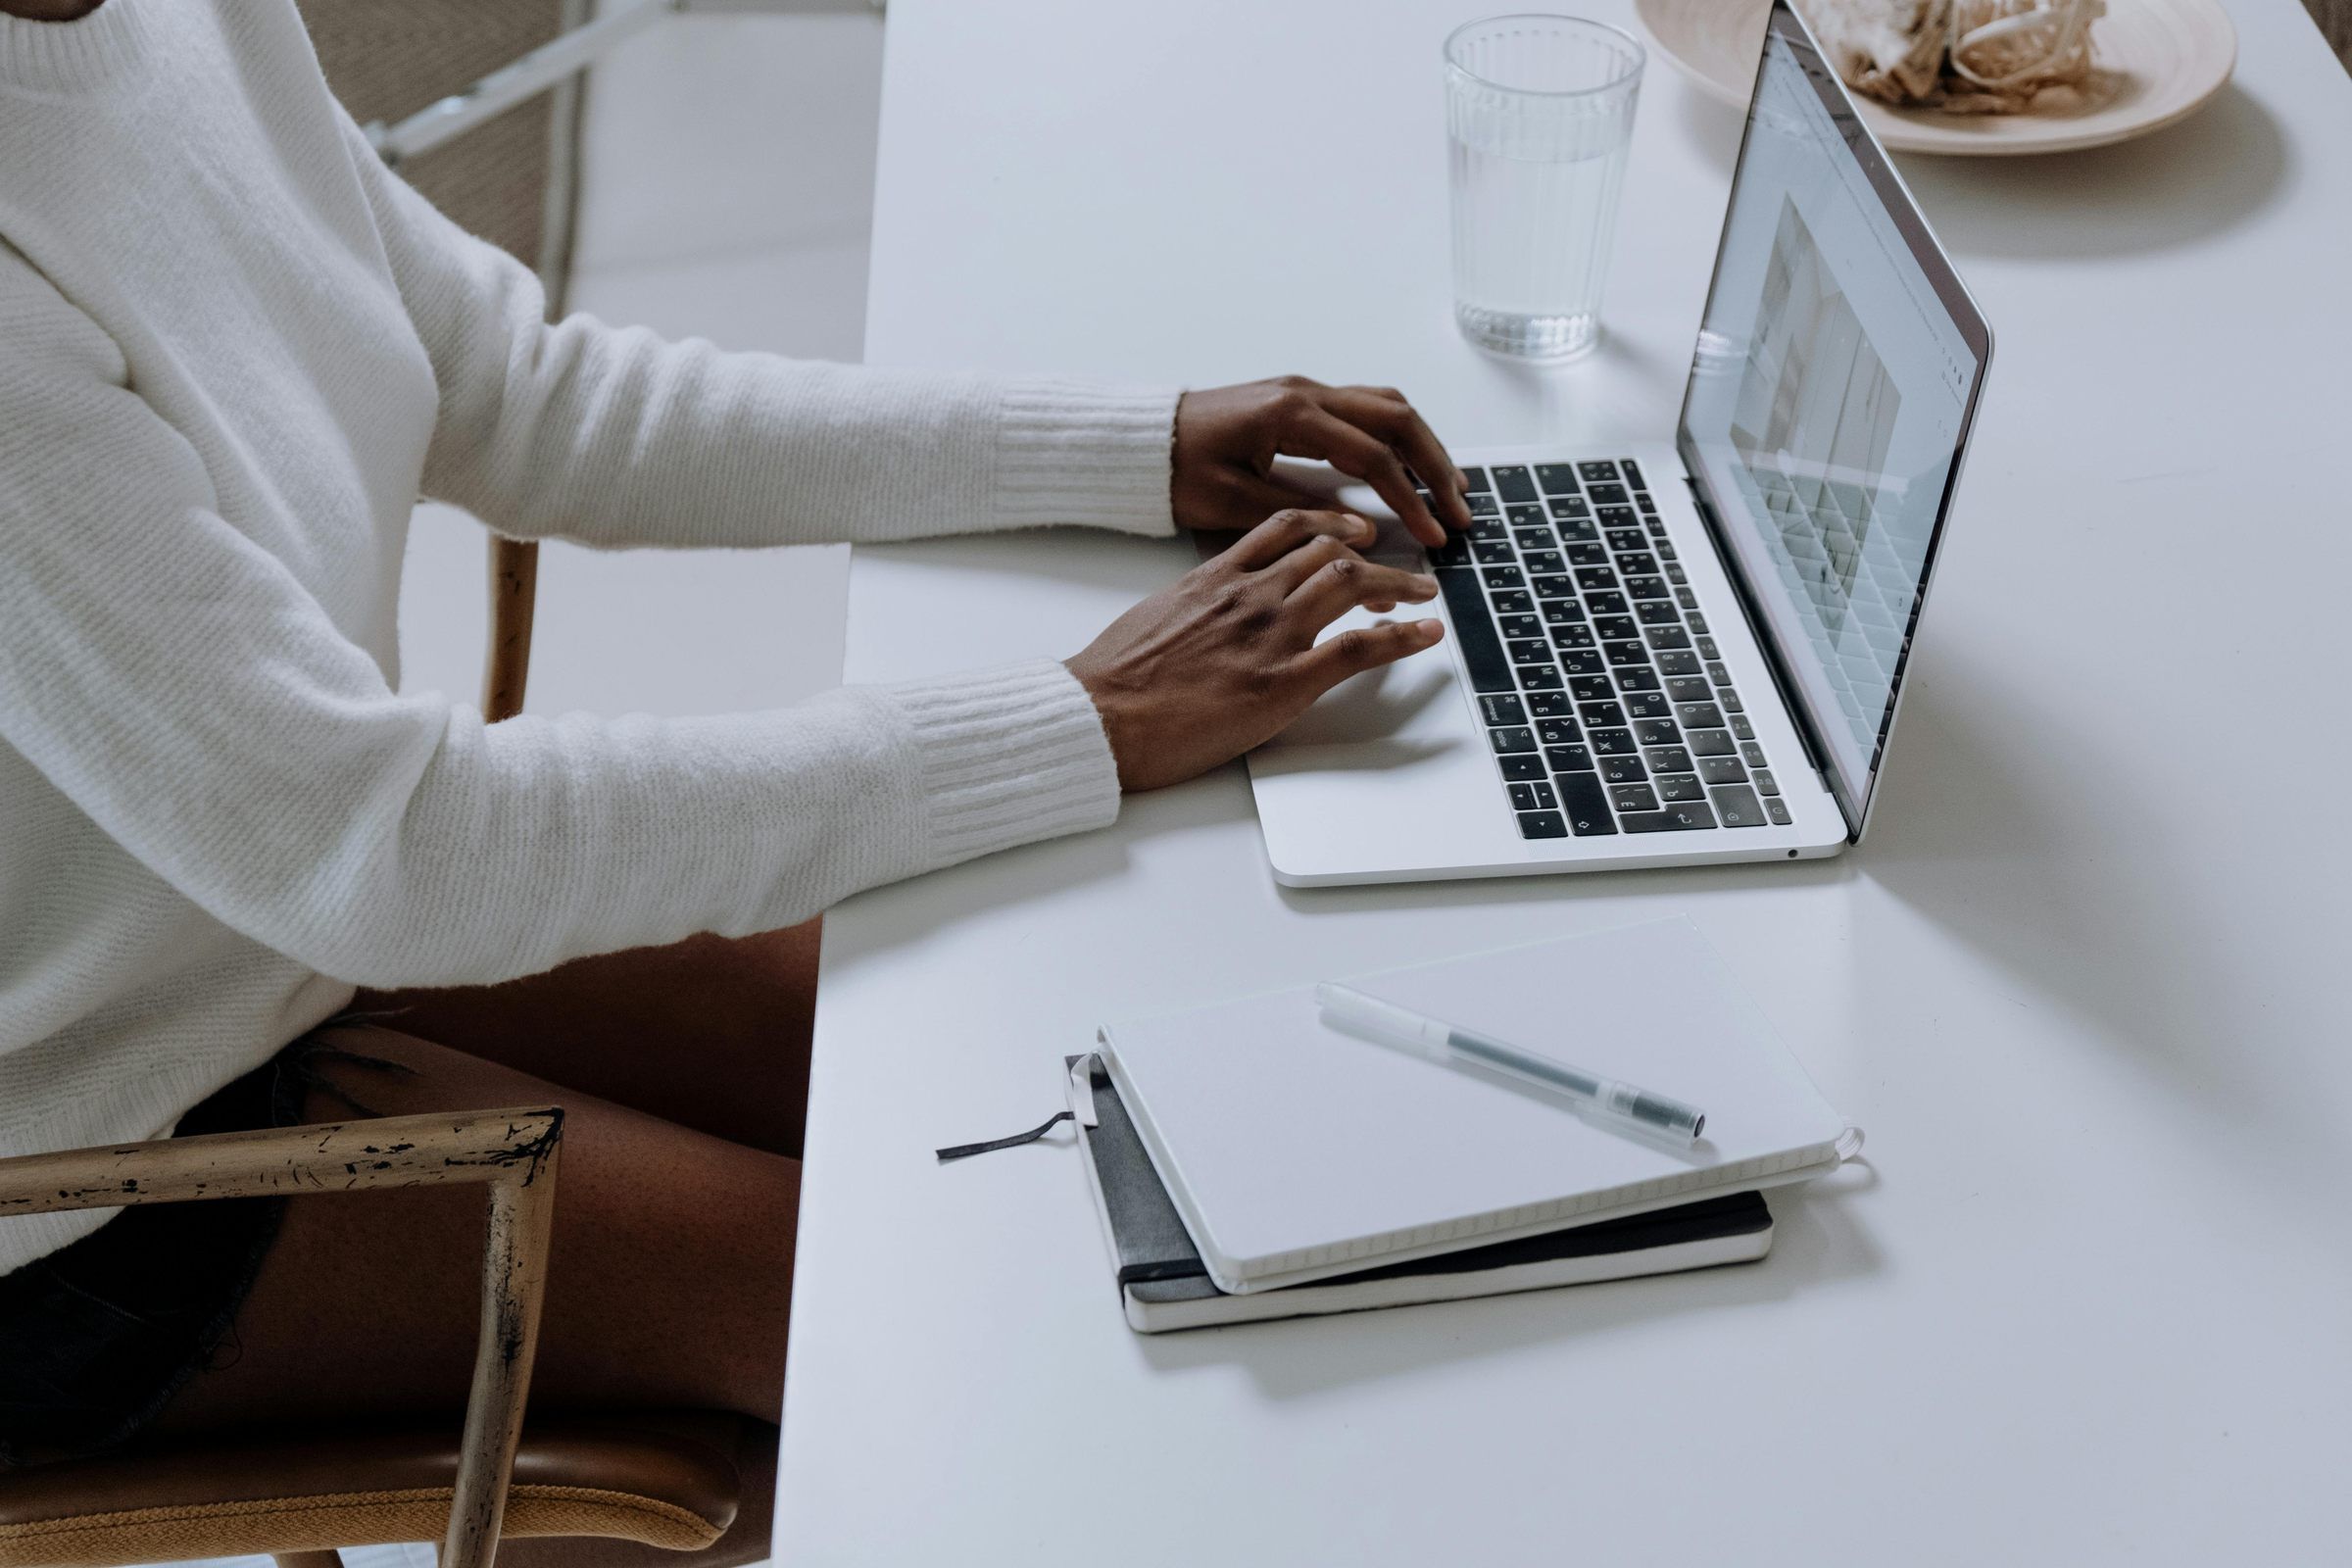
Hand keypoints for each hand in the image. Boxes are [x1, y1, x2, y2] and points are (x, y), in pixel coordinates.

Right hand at [1066, 509, 1444, 791]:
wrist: (1100, 714)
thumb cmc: (1114, 678)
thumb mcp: (1156, 617)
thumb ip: (1196, 605)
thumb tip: (1212, 612)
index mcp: (1215, 576)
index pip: (1285, 529)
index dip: (1329, 526)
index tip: (1350, 533)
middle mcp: (1249, 595)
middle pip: (1329, 551)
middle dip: (1373, 555)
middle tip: (1399, 570)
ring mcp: (1270, 635)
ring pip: (1351, 584)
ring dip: (1398, 585)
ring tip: (1423, 592)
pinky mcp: (1282, 682)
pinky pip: (1358, 649)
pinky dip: (1402, 636)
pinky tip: (1426, 633)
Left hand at [1172, 376, 1473, 547]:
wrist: (1142, 441)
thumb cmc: (1177, 471)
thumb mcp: (1231, 502)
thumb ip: (1300, 514)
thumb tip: (1363, 530)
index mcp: (1291, 416)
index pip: (1373, 456)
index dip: (1410, 499)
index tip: (1434, 535)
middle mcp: (1306, 393)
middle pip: (1396, 419)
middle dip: (1435, 466)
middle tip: (1460, 511)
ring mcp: (1305, 391)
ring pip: (1387, 406)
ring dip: (1424, 446)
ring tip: (1451, 487)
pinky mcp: (1300, 401)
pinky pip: (1366, 409)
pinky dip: (1398, 436)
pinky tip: (1411, 465)